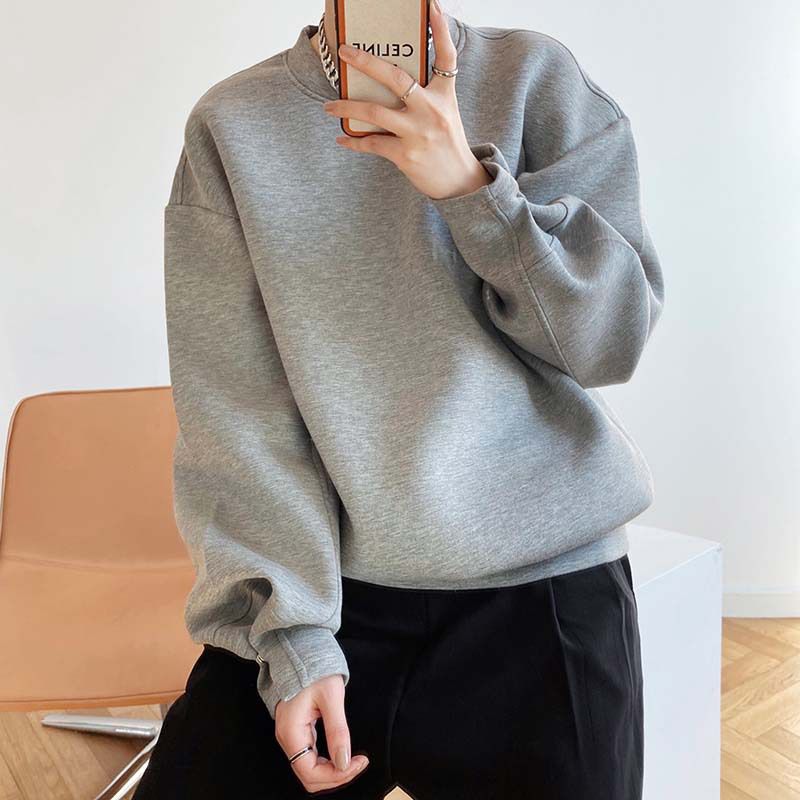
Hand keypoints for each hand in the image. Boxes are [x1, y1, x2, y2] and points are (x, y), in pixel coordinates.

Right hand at [274, 674, 369, 792]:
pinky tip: (342, 751)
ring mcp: (291, 735)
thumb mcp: (332, 697)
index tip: (358, 762)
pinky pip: (310, 756)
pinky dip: (328, 761)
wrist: (303, 649)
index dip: (336, 775)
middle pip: (309, 776)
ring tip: (354, 759)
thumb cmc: (315, 667)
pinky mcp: (298, 730)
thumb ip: (337, 731)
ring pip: (310, 769)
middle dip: (336, 775)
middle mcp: (287, 738)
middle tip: (359, 762)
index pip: (310, 772)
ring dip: (333, 770)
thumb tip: (344, 762)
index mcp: (291, 732)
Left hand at [322, 0, 491, 200]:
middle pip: (395, 78)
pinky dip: (354, 141)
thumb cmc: (448, 144)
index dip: (441, 29)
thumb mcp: (445, 113)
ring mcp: (418, 133)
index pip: (446, 56)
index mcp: (444, 96)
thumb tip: (391, 80)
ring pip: (374, 112)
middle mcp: (431, 110)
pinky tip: (342, 138)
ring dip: (346, 106)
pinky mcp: (406, 155)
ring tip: (329, 105)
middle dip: (365, 62)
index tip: (432, 5)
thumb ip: (425, 94)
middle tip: (345, 52)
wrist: (459, 182)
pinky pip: (372, 144)